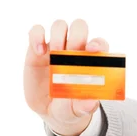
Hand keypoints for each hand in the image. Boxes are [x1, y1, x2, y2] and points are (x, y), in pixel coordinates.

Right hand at [23, 19, 108, 135]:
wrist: (50, 111)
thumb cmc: (71, 107)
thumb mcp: (78, 110)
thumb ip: (85, 106)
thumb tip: (91, 102)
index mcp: (91, 61)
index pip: (100, 44)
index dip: (98, 43)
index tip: (91, 50)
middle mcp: (75, 50)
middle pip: (79, 27)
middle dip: (76, 36)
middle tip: (68, 54)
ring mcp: (56, 47)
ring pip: (60, 25)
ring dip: (58, 36)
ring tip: (53, 57)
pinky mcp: (37, 49)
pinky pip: (36, 30)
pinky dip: (36, 36)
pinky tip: (38, 51)